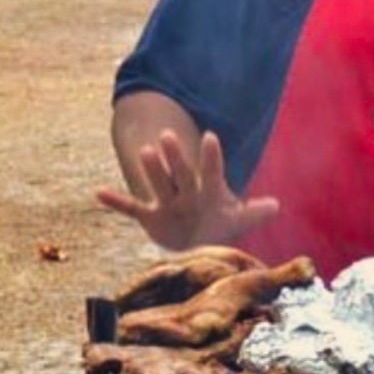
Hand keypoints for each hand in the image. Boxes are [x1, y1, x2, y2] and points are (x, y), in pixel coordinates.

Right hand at [95, 129, 279, 250]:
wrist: (196, 239)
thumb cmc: (219, 226)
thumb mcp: (237, 221)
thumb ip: (253, 213)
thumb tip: (276, 205)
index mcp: (209, 194)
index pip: (212, 174)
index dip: (212, 158)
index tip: (211, 136)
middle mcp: (187, 194)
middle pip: (181, 174)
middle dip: (175, 157)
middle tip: (166, 134)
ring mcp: (167, 203)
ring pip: (158, 185)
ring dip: (151, 171)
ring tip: (143, 151)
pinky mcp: (150, 217)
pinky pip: (130, 209)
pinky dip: (116, 202)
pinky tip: (97, 192)